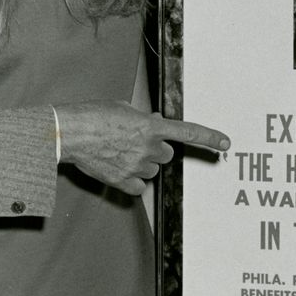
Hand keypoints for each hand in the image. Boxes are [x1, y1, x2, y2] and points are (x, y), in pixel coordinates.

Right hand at [54, 102, 229, 196]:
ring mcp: (137, 166)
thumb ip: (143, 119)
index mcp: (151, 127)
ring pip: (152, 170)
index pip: (188, 133)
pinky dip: (132, 180)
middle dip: (155, 150)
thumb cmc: (92, 116)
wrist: (70, 133)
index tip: (225, 143)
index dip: (210, 138)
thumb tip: (153, 123)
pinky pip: (140, 186)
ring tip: (119, 152)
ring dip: (142, 163)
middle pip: (166, 155)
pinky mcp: (124, 180)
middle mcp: (148, 148)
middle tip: (134, 143)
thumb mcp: (123, 109)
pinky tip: (117, 168)